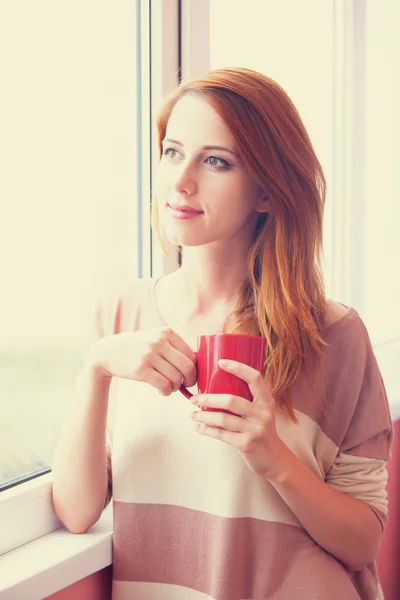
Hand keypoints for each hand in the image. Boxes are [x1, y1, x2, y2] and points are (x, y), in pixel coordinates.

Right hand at [87, 327, 196, 395]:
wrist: (108, 352)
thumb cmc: (138, 348)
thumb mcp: (155, 339)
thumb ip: (174, 348)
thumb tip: (197, 366)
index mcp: (166, 333)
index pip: (191, 355)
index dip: (194, 369)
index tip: (190, 376)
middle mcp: (159, 341)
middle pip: (188, 367)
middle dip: (190, 381)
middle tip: (184, 385)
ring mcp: (149, 355)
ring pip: (176, 378)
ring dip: (175, 387)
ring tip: (168, 387)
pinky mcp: (141, 369)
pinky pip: (164, 385)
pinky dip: (166, 392)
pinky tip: (161, 390)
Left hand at [189, 359, 287, 479]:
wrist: (274, 458)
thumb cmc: (260, 429)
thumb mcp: (260, 411)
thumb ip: (246, 399)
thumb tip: (215, 384)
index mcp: (266, 400)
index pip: (255, 378)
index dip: (238, 368)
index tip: (221, 362)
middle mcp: (262, 413)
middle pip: (231, 400)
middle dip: (208, 399)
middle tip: (194, 399)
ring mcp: (255, 429)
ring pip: (223, 419)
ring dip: (204, 416)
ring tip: (193, 415)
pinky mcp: (246, 444)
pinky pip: (221, 434)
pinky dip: (207, 430)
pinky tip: (199, 427)